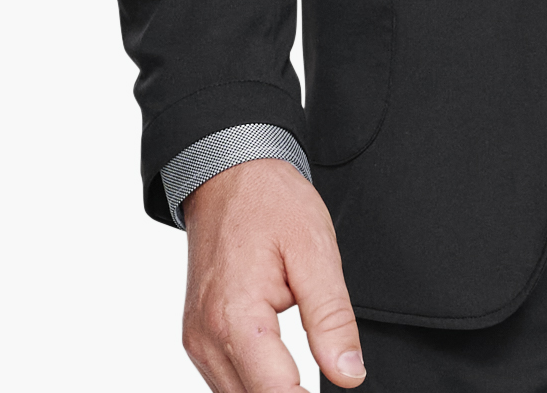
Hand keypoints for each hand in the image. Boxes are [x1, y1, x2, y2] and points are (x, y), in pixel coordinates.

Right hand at [181, 158, 364, 389]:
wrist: (227, 174)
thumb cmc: (270, 202)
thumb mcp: (315, 250)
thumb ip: (331, 318)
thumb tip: (349, 374)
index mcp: (236, 317)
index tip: (342, 387)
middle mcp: (207, 338)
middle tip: (334, 373)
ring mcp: (197, 340)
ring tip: (309, 378)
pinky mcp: (197, 337)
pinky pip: (226, 381)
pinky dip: (255, 384)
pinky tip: (282, 373)